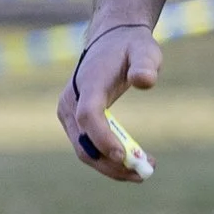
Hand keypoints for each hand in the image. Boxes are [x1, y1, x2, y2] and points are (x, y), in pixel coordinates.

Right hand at [58, 22, 162, 179]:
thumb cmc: (130, 47)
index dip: (102, 138)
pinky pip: (87, 147)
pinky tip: (133, 162)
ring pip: (85, 151)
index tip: (125, 156)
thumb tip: (144, 81)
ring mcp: (68, 114)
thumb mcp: (145, 50)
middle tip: (143, 173)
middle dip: (112, 163)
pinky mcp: (73, 122)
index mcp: (87, 83)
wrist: (111, 40)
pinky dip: (108, 159)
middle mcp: (70, 102)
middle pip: (84, 143)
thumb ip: (145, 64)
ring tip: (144, 170)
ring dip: (111, 167)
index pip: (88, 116)